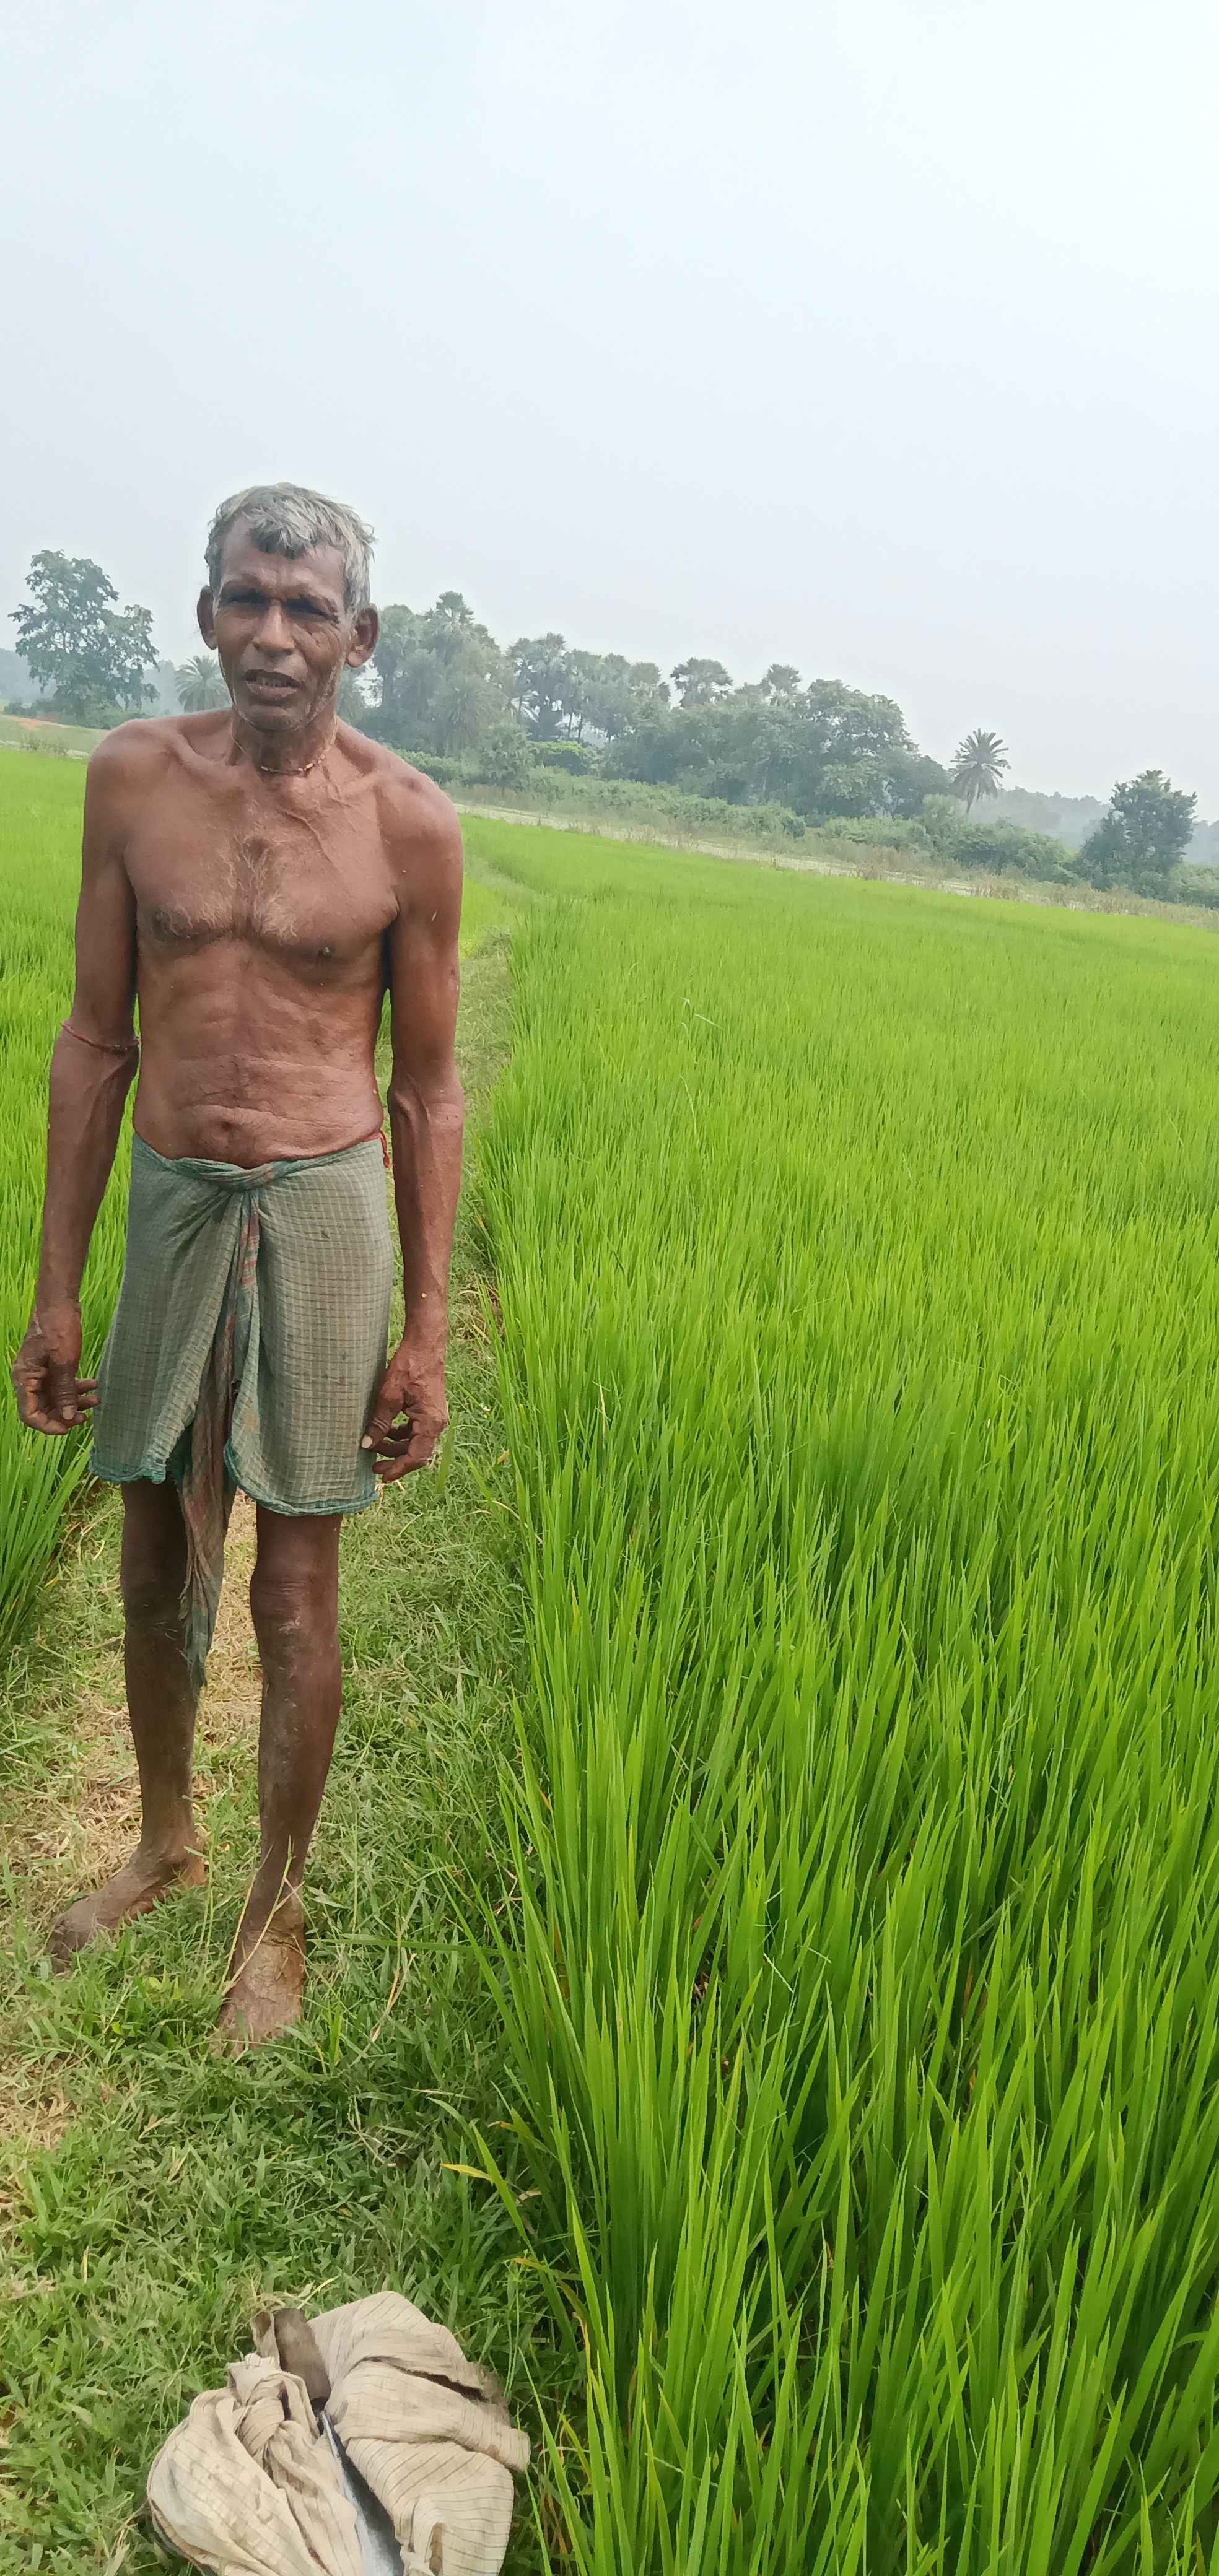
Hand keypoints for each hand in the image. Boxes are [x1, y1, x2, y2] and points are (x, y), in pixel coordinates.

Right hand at [12, 1303, 97, 1436]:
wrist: (60, 1303)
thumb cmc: (57, 1328)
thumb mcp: (64, 1361)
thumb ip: (64, 1391)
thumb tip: (67, 1417)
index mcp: (24, 1379)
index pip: (29, 1414)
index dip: (48, 1425)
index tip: (68, 1428)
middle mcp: (29, 1379)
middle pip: (43, 1408)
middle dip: (64, 1414)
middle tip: (85, 1416)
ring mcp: (41, 1373)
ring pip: (55, 1397)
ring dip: (74, 1401)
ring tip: (95, 1400)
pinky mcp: (52, 1367)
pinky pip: (62, 1385)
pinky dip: (76, 1388)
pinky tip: (93, 1385)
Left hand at [361, 1337, 447, 1482]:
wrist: (426, 1345)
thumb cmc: (409, 1366)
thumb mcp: (389, 1396)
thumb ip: (379, 1423)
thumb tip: (366, 1445)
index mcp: (430, 1422)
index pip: (416, 1457)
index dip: (398, 1469)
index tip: (382, 1477)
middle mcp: (437, 1423)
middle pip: (417, 1452)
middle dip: (394, 1460)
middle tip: (373, 1465)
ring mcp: (435, 1416)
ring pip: (416, 1442)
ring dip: (396, 1446)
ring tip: (375, 1445)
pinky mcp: (430, 1410)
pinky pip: (417, 1430)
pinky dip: (401, 1435)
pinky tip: (386, 1430)